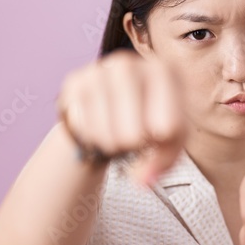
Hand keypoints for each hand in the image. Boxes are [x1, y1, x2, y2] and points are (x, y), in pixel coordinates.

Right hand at [56, 48, 187, 185]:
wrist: (111, 101)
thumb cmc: (148, 119)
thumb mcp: (169, 139)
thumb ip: (163, 163)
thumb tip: (142, 180)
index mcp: (165, 71)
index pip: (169, 128)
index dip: (162, 145)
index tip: (159, 136)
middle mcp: (130, 64)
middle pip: (134, 135)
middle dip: (134, 146)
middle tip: (134, 136)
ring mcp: (99, 71)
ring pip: (108, 137)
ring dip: (113, 146)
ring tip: (117, 131)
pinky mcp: (75, 84)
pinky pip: (85, 131)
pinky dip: (93, 139)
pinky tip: (99, 125)